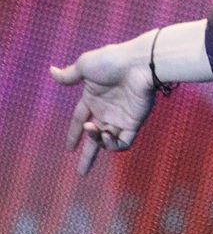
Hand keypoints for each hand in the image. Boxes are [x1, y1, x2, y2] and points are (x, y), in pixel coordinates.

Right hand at [50, 33, 155, 175]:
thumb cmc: (113, 61)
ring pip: (107, 141)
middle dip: (88, 155)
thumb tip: (51, 72)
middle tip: (81, 172)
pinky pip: (123, 143)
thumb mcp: (86, 65)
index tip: (69, 148)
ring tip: (93, 130)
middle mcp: (107, 110)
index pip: (80, 118)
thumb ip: (69, 75)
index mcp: (94, 98)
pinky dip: (112, 145)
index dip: (74, 132)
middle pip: (95, 137)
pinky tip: (106, 135)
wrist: (140, 63)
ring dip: (96, 142)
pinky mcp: (134, 122)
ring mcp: (121, 117)